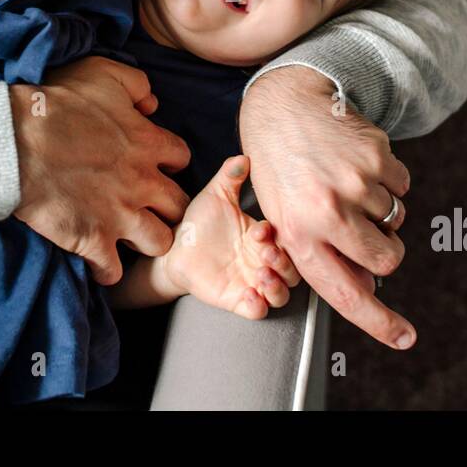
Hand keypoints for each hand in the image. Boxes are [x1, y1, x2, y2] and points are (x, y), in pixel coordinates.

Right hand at [10, 56, 191, 285]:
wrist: (16, 142)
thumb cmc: (57, 104)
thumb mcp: (103, 74)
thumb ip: (137, 84)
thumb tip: (152, 104)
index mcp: (148, 143)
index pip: (181, 158)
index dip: (168, 162)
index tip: (153, 165)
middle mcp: (143, 183)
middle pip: (179, 206)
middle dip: (168, 207)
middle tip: (149, 206)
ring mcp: (121, 215)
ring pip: (159, 242)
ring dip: (146, 240)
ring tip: (129, 236)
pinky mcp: (94, 241)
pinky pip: (114, 271)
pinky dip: (108, 270)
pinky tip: (99, 262)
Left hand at [159, 155, 300, 319]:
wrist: (174, 250)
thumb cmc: (199, 223)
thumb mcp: (216, 196)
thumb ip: (230, 176)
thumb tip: (244, 155)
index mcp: (261, 238)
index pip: (285, 240)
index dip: (276, 237)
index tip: (259, 230)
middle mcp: (261, 261)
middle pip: (293, 271)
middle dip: (285, 264)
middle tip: (266, 255)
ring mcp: (251, 282)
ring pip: (281, 294)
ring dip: (277, 287)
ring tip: (261, 275)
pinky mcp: (236, 300)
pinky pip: (257, 311)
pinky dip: (258, 306)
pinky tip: (250, 295)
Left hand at [237, 66, 415, 348]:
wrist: (285, 106)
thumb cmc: (282, 170)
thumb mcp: (285, 217)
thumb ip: (321, 252)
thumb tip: (367, 284)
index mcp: (298, 234)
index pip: (345, 293)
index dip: (378, 321)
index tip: (404, 338)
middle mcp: (327, 212)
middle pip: (387, 259)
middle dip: (385, 251)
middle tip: (362, 228)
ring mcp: (355, 183)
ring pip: (397, 220)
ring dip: (380, 208)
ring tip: (345, 183)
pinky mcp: (376, 156)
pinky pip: (403, 187)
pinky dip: (388, 180)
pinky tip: (356, 163)